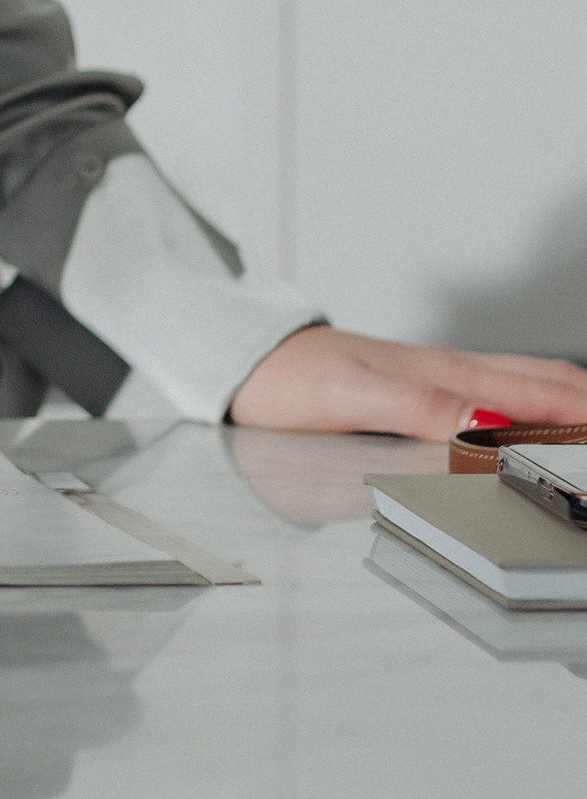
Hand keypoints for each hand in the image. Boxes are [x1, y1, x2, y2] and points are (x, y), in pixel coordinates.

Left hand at [227, 324, 586, 438]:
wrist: (247, 362)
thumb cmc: (290, 379)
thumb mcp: (353, 396)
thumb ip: (421, 407)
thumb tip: (490, 426)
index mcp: (444, 372)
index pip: (538, 393)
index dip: (583, 418)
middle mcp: (448, 372)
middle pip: (545, 384)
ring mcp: (436, 380)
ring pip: (524, 387)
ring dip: (568, 407)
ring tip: (586, 437)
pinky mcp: (419, 392)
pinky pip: (494, 397)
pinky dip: (532, 413)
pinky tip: (534, 431)